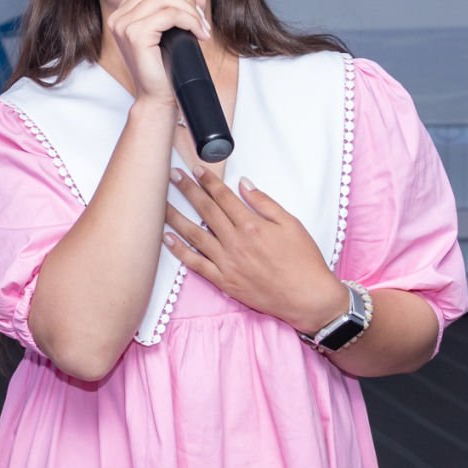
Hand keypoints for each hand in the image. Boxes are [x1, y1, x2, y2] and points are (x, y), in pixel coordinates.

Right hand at [105, 0, 210, 106]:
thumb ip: (184, 8)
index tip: (189, 6)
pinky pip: (169, 14)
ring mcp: (124, 25)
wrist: (158, 98)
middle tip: (201, 21)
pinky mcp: (135, 35)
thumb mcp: (176, 31)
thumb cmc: (165, 67)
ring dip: (191, 11)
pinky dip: (190, 20)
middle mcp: (118, 17)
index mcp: (122, 13)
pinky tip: (199, 34)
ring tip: (202, 29)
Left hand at [162, 168, 347, 333]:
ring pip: (194, 235)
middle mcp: (235, 242)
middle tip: (172, 176)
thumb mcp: (291, 224)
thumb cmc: (303, 261)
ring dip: (176, 217)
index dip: (208, 182)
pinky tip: (167, 239)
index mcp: (252, 225)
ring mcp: (227, 263)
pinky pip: (196, 265)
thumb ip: (264, 203)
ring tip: (159, 203)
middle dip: (187, 191)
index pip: (223, 197)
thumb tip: (244, 184)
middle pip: (205, 211)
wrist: (307, 297)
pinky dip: (180, 252)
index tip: (196, 170)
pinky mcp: (224, 281)